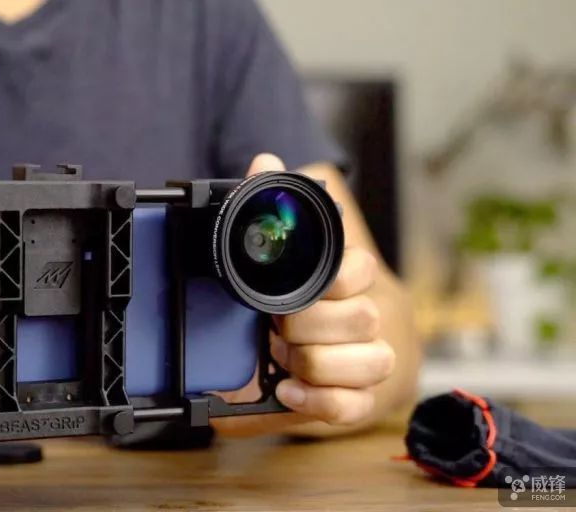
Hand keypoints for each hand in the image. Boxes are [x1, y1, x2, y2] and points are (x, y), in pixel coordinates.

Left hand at [249, 154, 395, 425]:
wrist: (335, 352)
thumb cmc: (307, 299)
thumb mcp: (286, 254)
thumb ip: (273, 205)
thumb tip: (265, 160)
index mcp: (354, 280)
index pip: (360, 270)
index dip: (332, 278)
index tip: (292, 288)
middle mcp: (371, 319)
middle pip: (361, 318)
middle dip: (307, 324)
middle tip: (274, 325)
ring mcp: (371, 362)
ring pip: (368, 363)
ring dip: (314, 362)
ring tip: (280, 357)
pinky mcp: (359, 401)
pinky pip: (351, 407)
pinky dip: (317, 400)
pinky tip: (288, 389)